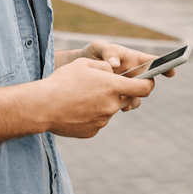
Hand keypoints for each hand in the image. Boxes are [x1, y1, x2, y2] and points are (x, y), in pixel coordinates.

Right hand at [37, 58, 153, 137]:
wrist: (43, 106)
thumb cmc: (63, 81)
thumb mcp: (84, 63)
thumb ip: (105, 65)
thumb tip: (114, 71)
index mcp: (112, 86)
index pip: (144, 88)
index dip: (149, 84)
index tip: (148, 82)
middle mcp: (111, 105)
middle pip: (125, 99)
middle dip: (116, 93)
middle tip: (97, 88)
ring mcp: (103, 120)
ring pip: (109, 110)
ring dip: (101, 104)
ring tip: (80, 98)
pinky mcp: (93, 131)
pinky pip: (97, 121)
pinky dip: (90, 115)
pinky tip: (75, 110)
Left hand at [78, 40, 175, 110]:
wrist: (76, 70)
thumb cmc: (90, 54)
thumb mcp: (97, 47)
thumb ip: (107, 52)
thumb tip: (116, 64)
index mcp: (132, 58)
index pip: (152, 61)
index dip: (164, 65)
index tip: (171, 72)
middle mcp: (133, 72)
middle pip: (148, 81)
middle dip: (146, 87)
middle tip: (138, 90)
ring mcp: (127, 85)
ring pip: (139, 95)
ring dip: (136, 99)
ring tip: (127, 103)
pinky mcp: (120, 96)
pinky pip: (129, 103)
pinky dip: (127, 106)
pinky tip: (119, 107)